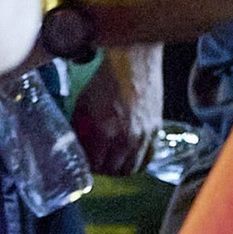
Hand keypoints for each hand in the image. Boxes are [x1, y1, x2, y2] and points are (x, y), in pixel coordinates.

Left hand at [69, 43, 163, 175]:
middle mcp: (125, 138)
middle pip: (113, 171)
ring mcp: (143, 135)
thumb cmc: (105, 80)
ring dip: (121, 168)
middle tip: (99, 162)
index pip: (95, 167)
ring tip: (114, 160)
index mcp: (104, 132)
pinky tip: (131, 155)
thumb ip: (79, 130)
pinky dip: (139, 161)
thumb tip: (76, 147)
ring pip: (132, 169)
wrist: (133, 62)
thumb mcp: (83, 105)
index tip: (87, 162)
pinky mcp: (156, 129)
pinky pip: (148, 157)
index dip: (89, 167)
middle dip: (104, 169)